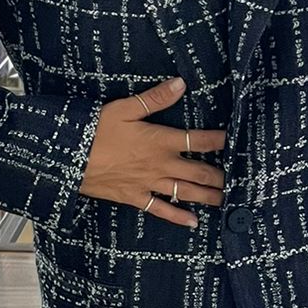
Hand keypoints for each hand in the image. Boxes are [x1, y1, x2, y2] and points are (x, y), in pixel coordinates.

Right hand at [79, 75, 225, 228]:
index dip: (218, 141)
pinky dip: (179, 217)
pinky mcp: (135, 197)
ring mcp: (149, 184)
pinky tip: (193, 222)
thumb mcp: (124, 108)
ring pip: (186, 193)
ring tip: (226, 200)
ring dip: (208, 197)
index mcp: (161, 140)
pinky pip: (161, 210)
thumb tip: (181, 84)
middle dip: (220, 176)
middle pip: (199, 172)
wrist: (68, 158)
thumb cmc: (95, 130)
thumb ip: (155, 98)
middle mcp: (161, 165)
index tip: (234, 141)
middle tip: (238, 179)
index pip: (199, 141)